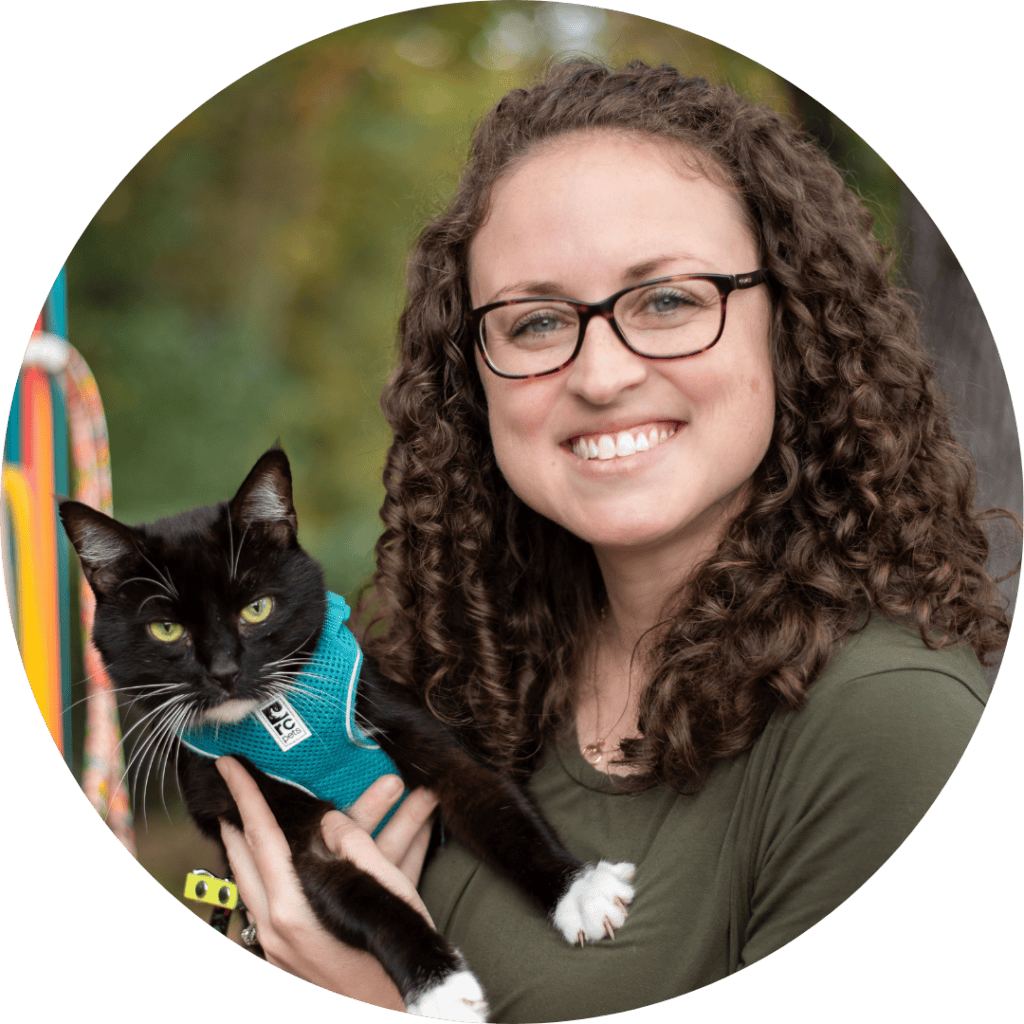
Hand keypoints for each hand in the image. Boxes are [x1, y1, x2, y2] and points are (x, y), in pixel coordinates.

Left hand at [215, 757, 438, 1006]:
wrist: (401, 1017)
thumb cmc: (397, 956)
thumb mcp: (385, 889)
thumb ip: (353, 846)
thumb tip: (330, 820)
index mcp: (292, 907)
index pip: (261, 834)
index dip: (247, 794)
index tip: (230, 765)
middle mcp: (276, 927)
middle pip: (246, 859)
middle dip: (240, 820)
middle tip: (232, 789)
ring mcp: (279, 948)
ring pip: (253, 885)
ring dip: (251, 849)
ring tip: (245, 821)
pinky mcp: (288, 963)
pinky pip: (268, 908)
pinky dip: (269, 879)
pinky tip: (280, 868)